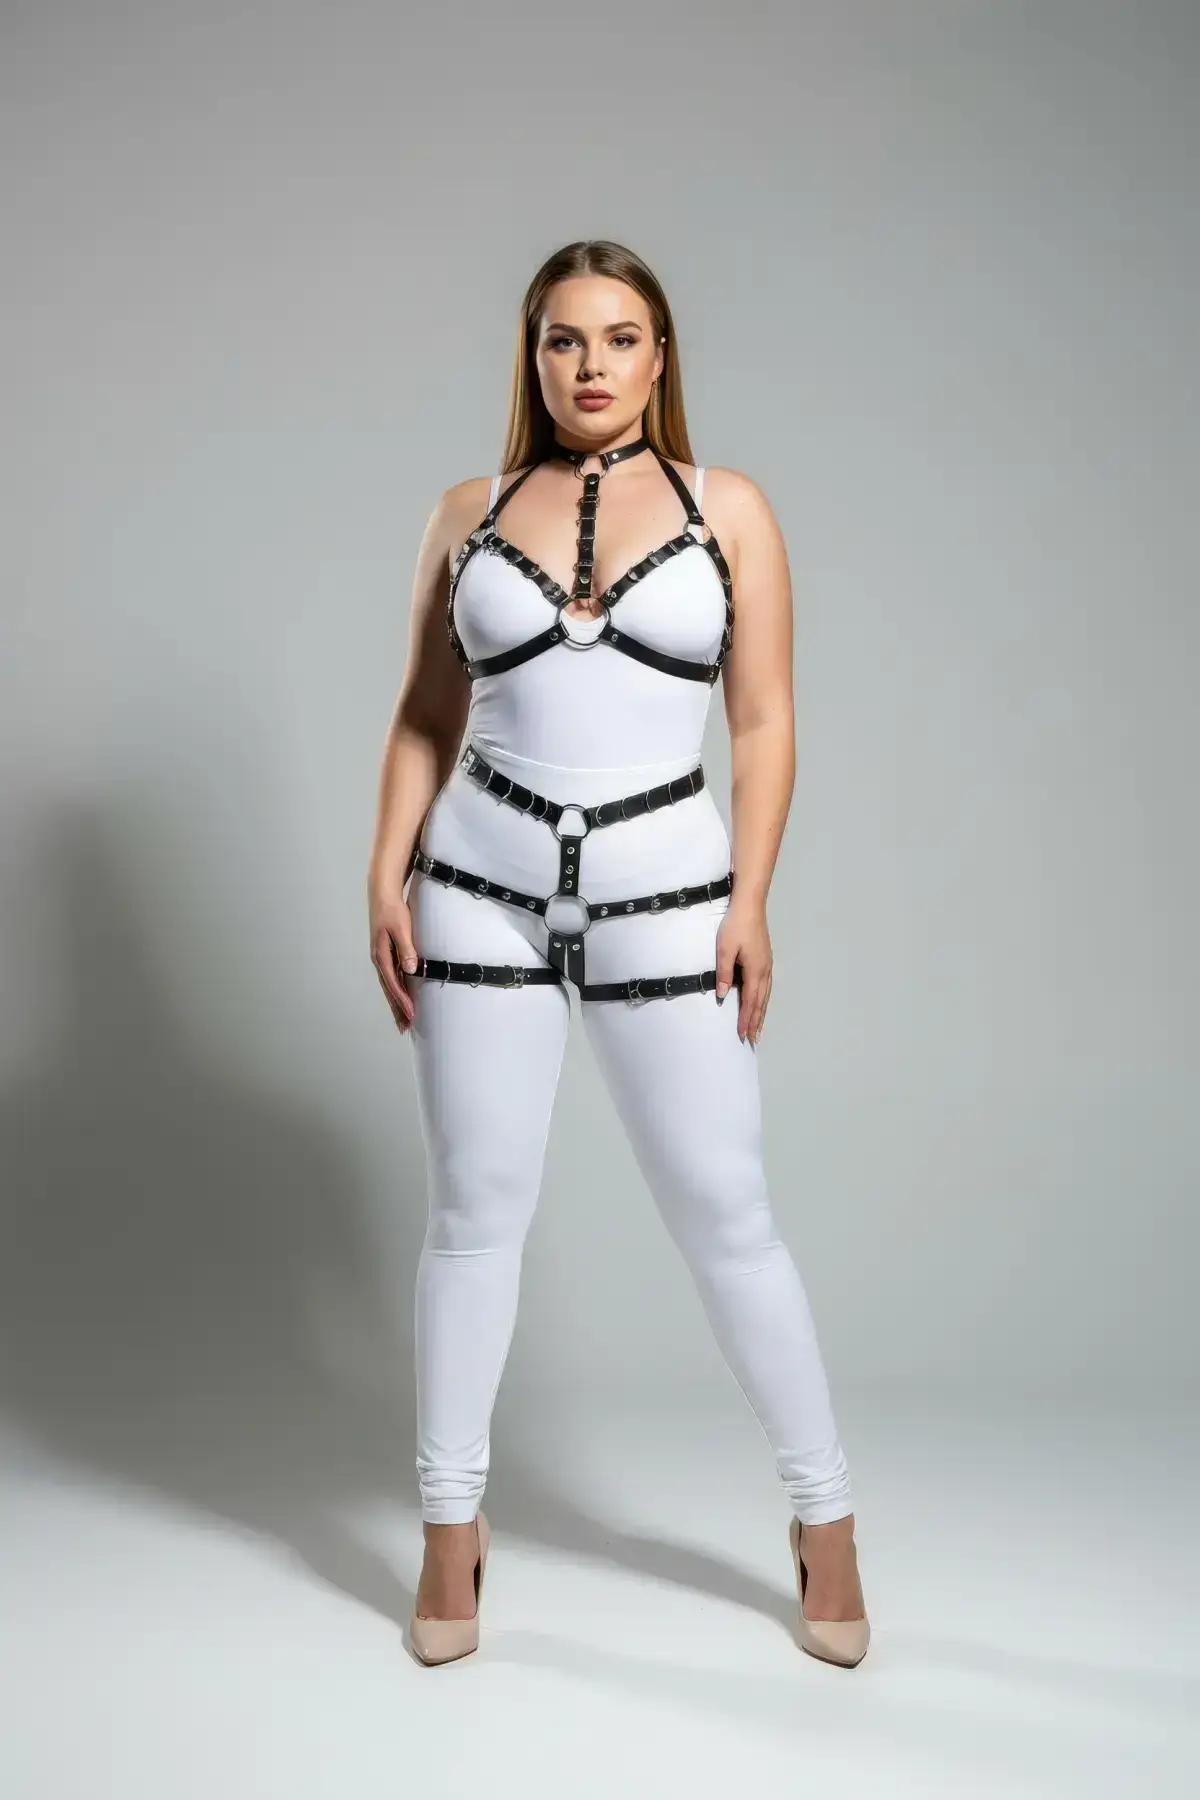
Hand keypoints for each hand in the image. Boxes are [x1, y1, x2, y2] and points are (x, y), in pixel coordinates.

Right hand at [370, 886, 417, 1033]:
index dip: (402, 1001)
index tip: (411, 1014)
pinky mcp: (385, 954)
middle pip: (389, 990)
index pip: (394, 983)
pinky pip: (391, 978)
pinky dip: (396, 991)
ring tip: (402, 1020)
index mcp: (381, 955)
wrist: (382, 895)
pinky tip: (400, 998)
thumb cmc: (393, 910)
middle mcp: (379, 960)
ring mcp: (381, 958)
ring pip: (389, 986)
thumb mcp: (401, 928)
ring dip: (396, 1003)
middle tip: (405, 1027)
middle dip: (397, 1009)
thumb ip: (407, 949)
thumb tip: (412, 969)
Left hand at [715, 900, 771, 1044]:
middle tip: (753, 1040)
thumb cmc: (736, 925)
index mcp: (755, 970)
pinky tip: (761, 1002)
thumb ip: (724, 973)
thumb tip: (724, 995)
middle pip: (761, 1002)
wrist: (750, 904)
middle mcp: (765, 970)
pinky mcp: (766, 959)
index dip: (746, 1020)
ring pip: (766, 995)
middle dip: (756, 1022)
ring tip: (759, 1028)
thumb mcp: (724, 949)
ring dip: (762, 1013)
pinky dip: (764, 999)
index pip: (750, 1001)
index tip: (742, 1035)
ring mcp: (767, 964)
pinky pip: (766, 986)